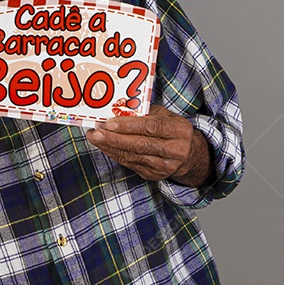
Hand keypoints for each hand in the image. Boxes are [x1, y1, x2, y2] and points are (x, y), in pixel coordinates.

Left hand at [86, 105, 212, 186]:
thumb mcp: (166, 115)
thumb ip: (146, 112)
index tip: (110, 122)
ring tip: (95, 138)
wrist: (188, 155)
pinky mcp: (154, 175)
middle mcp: (174, 150)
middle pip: (141, 145)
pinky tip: (105, 147)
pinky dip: (115, 155)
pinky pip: (131, 164)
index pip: (152, 128)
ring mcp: (164, 166)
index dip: (130, 126)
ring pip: (133, 156)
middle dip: (115, 139)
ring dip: (110, 147)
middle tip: (96, 132)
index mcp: (179, 131)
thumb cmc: (172, 129)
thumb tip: (119, 109)